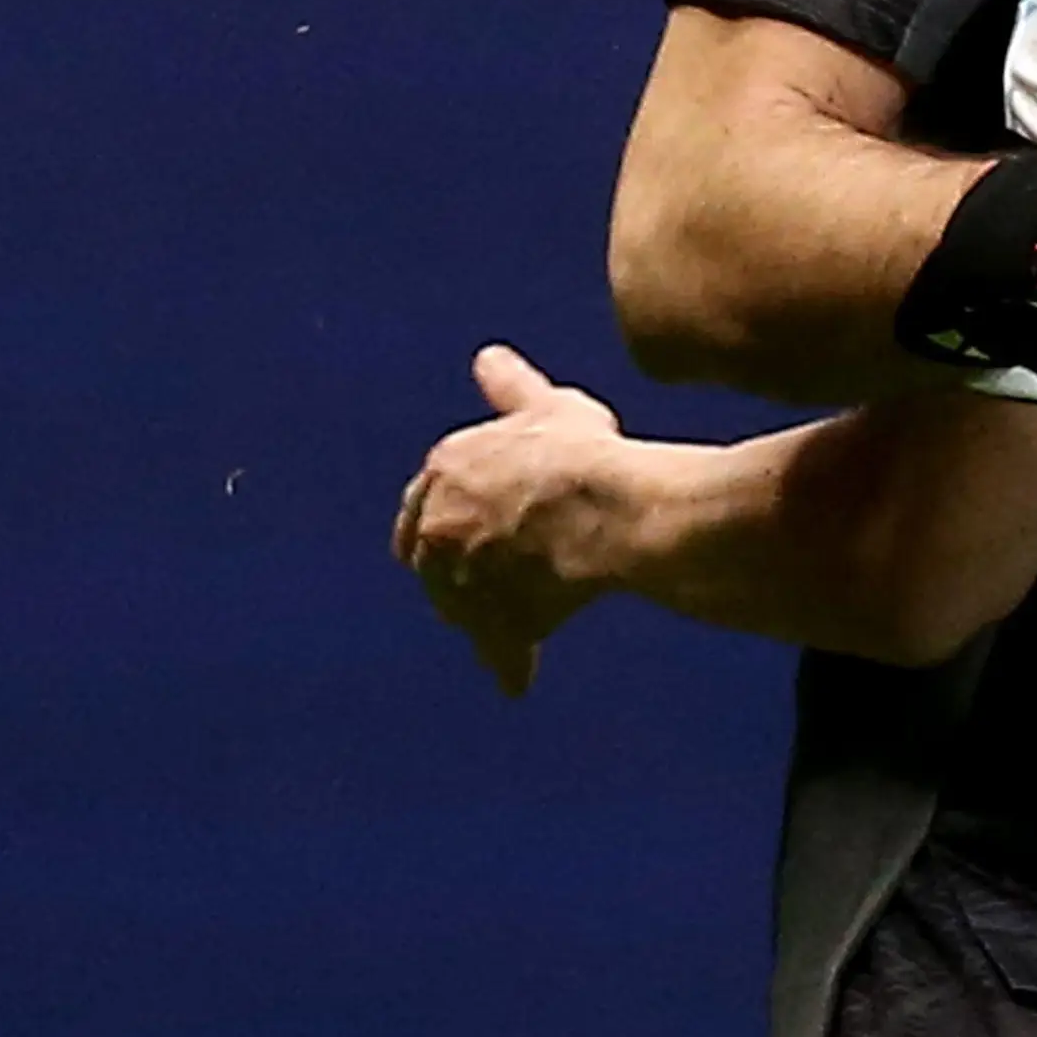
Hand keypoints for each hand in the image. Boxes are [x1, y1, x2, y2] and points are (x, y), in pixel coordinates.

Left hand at [392, 345, 629, 696]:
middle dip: (460, 572)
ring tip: (526, 619)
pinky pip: (498, 649)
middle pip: (433, 562)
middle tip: (503, 576)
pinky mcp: (491, 622)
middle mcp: (438, 525)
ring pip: (463, 607)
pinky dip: (507, 662)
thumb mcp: (551, 408)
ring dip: (485, 616)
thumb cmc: (585, 453)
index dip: (455, 520)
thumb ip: (512, 388)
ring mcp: (462, 578)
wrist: (612, 508)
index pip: (424, 506)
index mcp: (444, 469)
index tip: (479, 532)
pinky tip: (521, 680)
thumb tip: (487, 356)